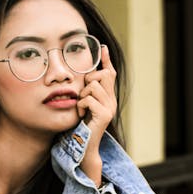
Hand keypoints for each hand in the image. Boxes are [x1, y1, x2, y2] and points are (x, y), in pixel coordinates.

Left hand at [76, 45, 116, 185]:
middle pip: (102, 75)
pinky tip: (81, 115)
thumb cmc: (80, 126)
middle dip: (88, 81)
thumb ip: (85, 92)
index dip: (105, 60)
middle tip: (83, 97)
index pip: (109, 73)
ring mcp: (110, 107)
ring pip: (93, 85)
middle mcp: (112, 101)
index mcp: (108, 97)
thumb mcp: (83, 106)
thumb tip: (82, 77)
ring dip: (82, 95)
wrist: (85, 147)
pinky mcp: (105, 115)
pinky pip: (88, 98)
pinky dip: (81, 105)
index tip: (102, 46)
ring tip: (81, 109)